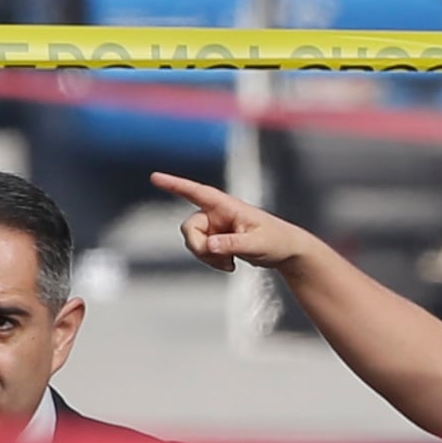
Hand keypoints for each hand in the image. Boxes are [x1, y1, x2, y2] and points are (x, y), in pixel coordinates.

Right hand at [152, 173, 318, 275]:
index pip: (197, 192)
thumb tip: (210, 246)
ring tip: (230, 263)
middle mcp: (217, 214)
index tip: (155, 177)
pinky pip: (201, 252)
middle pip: (189, 228)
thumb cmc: (276, 241)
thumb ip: (232, 244)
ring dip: (207, 258)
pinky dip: (211, 262)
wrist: (286, 251)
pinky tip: (230, 265)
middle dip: (198, 246)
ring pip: (194, 242)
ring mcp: (215, 227)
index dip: (175, 185)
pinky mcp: (217, 240)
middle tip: (218, 258)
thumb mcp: (257, 244)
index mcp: (227, 205)